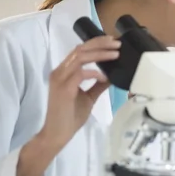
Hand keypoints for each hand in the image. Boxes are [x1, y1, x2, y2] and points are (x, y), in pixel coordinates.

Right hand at [39, 35, 119, 152]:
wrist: (57, 134)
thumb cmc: (71, 116)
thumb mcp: (89, 98)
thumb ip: (98, 85)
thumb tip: (111, 75)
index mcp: (65, 71)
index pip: (80, 50)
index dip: (96, 43)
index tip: (112, 42)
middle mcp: (60, 71)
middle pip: (80, 49)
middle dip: (100, 44)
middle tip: (117, 43)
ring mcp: (60, 79)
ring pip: (80, 57)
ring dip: (99, 54)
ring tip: (115, 54)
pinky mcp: (63, 88)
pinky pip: (79, 73)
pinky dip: (93, 72)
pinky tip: (104, 76)